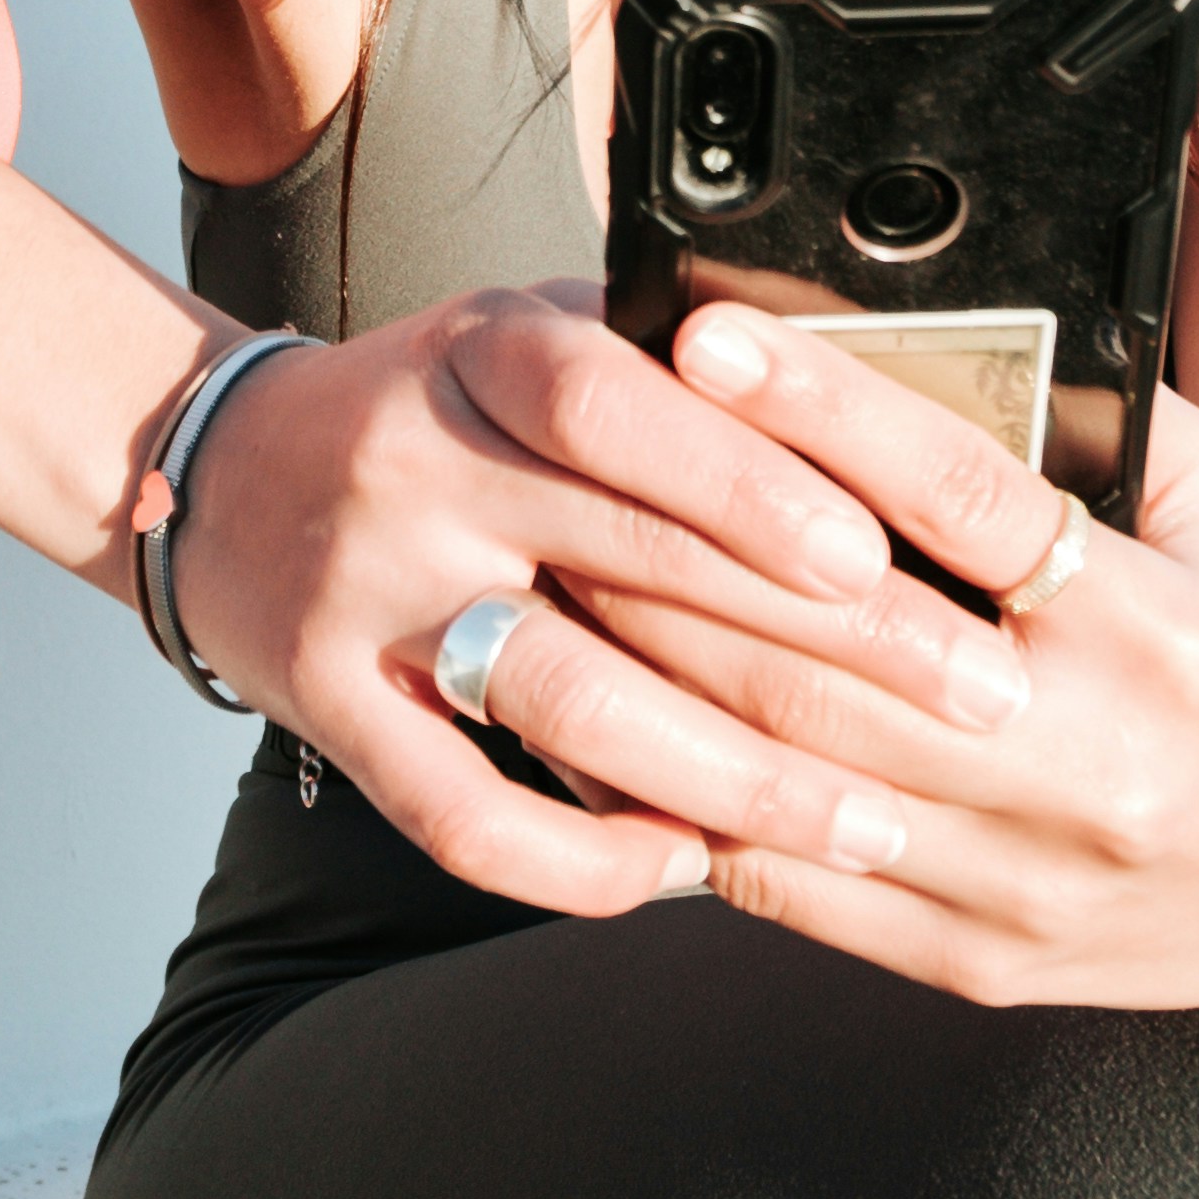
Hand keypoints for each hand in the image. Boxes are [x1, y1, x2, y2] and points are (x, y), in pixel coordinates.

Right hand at [157, 287, 1038, 922]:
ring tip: (868, 824)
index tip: (881, 553)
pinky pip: (462, 814)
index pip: (618, 403)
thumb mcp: (542, 329)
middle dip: (829, 648)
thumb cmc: (443, 406)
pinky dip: (581, 858)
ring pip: (567, 700)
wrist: (223, 471)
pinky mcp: (332, 707)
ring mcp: (368, 596)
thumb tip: (882, 417)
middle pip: (633, 562)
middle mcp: (419, 467)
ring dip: (733, 777)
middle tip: (975, 707)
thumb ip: (676, 364)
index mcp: (485, 354)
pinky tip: (682, 868)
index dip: (750, 481)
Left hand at [559, 319, 1198, 1004]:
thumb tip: (960, 312)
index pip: (964, 500)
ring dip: (656, 674)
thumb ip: (1101, 420)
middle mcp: (1091, 757)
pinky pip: (789, 882)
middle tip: (579, 463)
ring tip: (561, 583)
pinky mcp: (969, 958)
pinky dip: (683, 806)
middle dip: (688, 548)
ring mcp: (1023, 874)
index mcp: (1152, 628)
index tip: (709, 339)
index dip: (825, 412)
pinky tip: (602, 736)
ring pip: (793, 768)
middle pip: (841, 644)